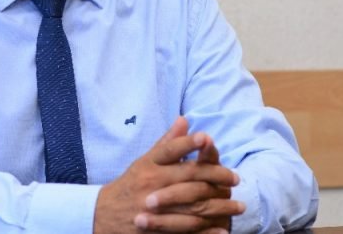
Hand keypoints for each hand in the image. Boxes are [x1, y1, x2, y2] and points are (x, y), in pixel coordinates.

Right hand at [93, 117, 244, 233]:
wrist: (104, 215)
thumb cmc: (130, 185)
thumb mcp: (144, 161)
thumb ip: (167, 143)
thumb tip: (185, 120)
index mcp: (148, 166)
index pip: (169, 151)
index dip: (188, 143)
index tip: (207, 138)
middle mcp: (151, 185)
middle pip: (187, 177)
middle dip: (215, 177)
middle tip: (236, 178)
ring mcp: (155, 208)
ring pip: (192, 205)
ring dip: (219, 206)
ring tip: (239, 205)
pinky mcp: (158, 229)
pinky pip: (186, 230)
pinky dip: (206, 231)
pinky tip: (223, 229)